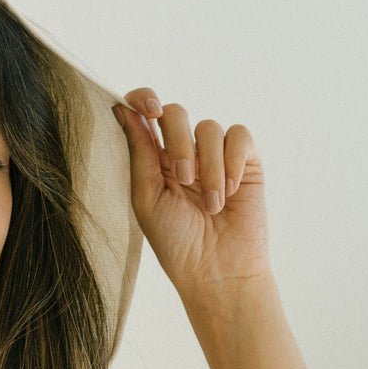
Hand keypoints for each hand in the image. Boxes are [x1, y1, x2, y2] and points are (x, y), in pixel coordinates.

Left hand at [111, 88, 271, 299]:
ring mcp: (215, 155)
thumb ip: (138, 151)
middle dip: (178, 142)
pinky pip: (239, 136)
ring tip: (211, 203)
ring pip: (209, 127)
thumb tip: (121, 109)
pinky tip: (230, 190)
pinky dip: (232, 161)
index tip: (149, 109)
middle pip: (177, 112)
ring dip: (208, 165)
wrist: (217, 270)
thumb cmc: (176, 242)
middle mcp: (184, 151)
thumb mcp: (147, 197)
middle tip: (183, 178)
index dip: (144, 98)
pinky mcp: (246, 162)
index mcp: (154, 158)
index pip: (146, 111)